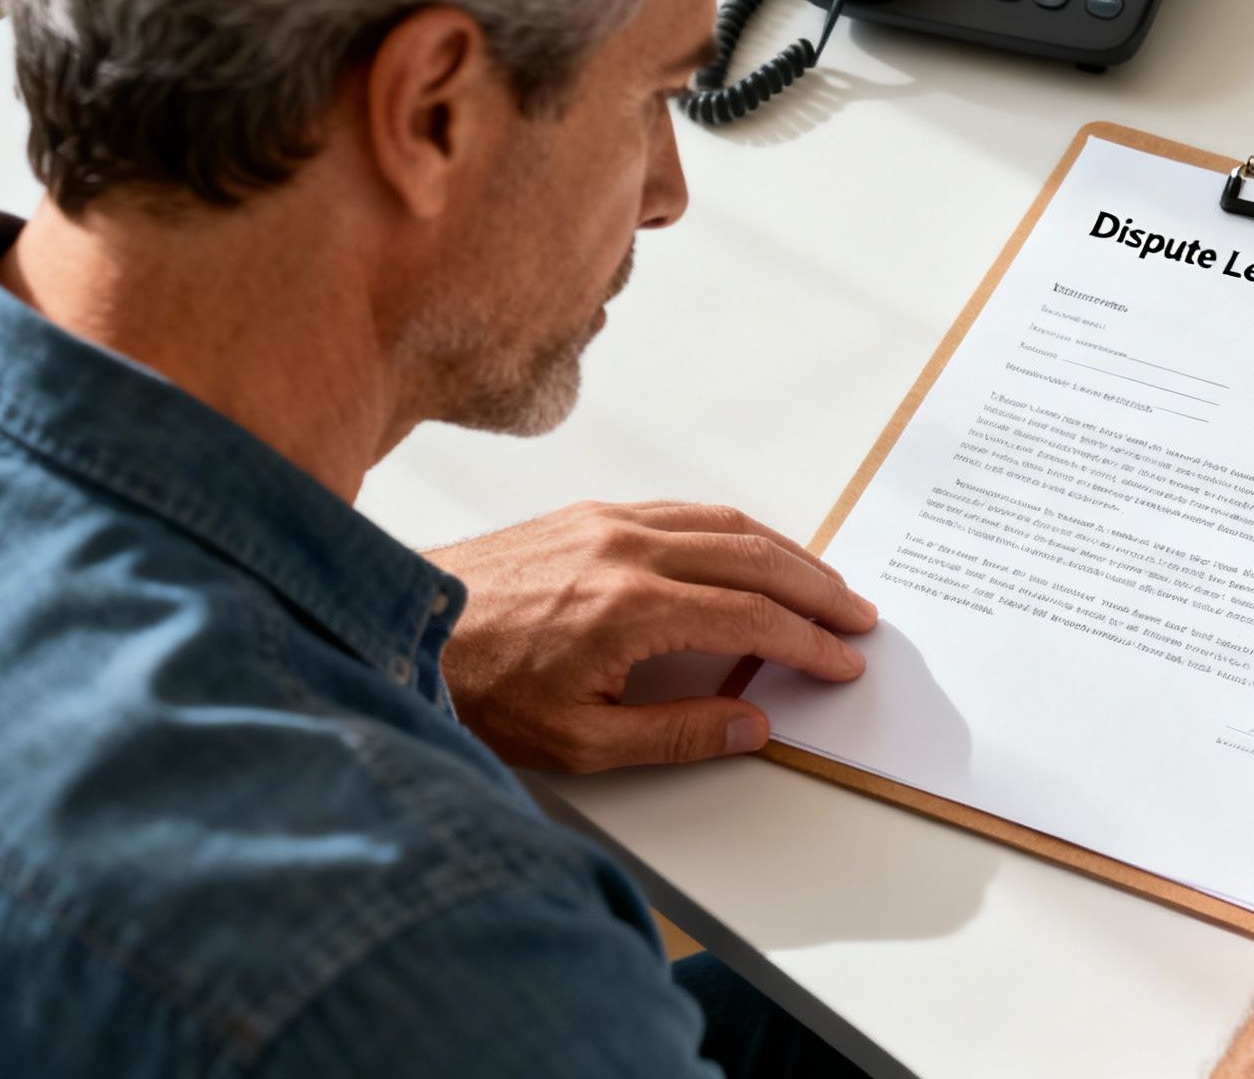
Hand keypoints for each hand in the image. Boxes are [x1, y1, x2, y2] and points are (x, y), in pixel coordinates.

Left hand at [426, 501, 876, 770]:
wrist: (395, 631)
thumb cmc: (478, 689)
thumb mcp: (580, 742)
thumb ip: (677, 733)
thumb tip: (752, 723)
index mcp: (630, 610)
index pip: (753, 618)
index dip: (809, 642)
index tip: (843, 660)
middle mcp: (626, 552)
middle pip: (755, 557)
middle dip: (818, 588)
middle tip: (858, 616)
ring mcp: (608, 524)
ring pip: (725, 523)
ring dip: (785, 551)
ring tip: (822, 583)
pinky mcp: (589, 514)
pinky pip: (685, 510)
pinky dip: (735, 529)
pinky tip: (752, 550)